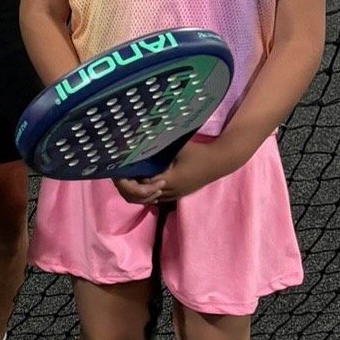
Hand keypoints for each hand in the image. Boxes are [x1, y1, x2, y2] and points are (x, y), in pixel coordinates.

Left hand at [112, 140, 226, 205]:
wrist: (218, 162)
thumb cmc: (197, 151)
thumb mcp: (176, 146)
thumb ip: (158, 145)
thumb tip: (139, 139)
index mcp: (168, 180)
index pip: (141, 186)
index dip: (130, 178)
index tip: (122, 166)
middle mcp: (169, 191)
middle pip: (141, 197)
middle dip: (130, 186)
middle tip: (122, 172)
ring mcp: (174, 195)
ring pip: (148, 200)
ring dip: (138, 191)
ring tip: (130, 176)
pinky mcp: (178, 195)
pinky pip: (157, 198)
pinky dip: (147, 192)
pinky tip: (142, 180)